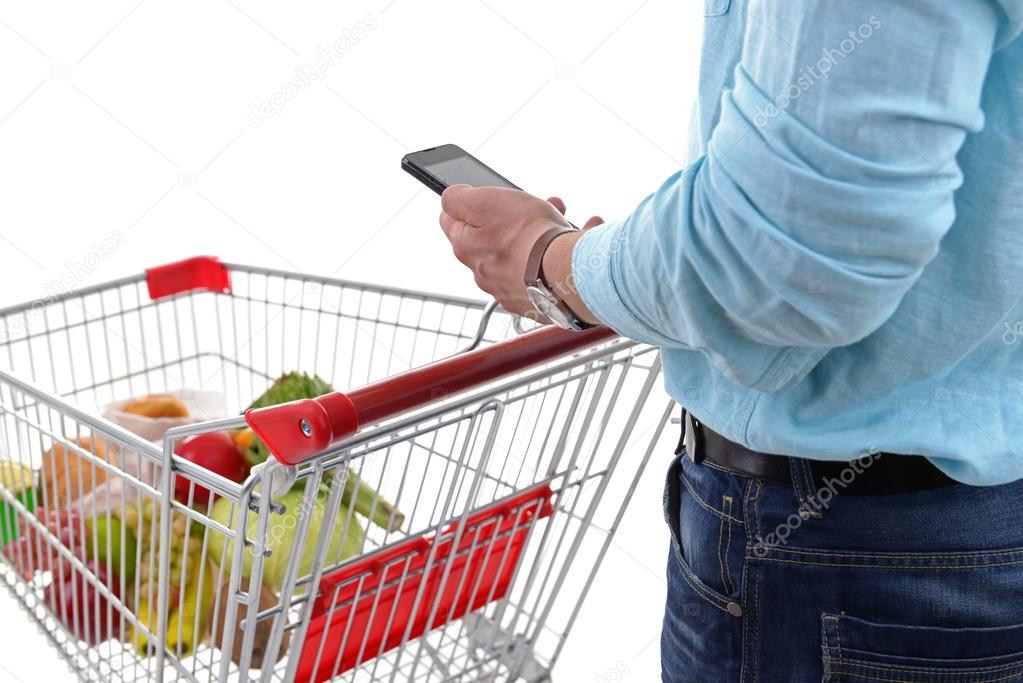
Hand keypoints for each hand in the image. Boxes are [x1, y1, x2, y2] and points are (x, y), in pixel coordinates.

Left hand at [439, 184, 602, 322]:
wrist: (566, 273)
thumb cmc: (528, 236)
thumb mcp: (484, 201)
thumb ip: (457, 199)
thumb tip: (449, 198)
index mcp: (468, 248)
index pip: (452, 223)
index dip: (468, 206)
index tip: (484, 199)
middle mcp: (485, 273)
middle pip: (493, 238)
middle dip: (513, 218)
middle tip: (533, 207)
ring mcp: (512, 288)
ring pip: (523, 254)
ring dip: (540, 236)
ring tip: (562, 224)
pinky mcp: (538, 299)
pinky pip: (547, 272)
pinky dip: (560, 256)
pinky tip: (576, 243)